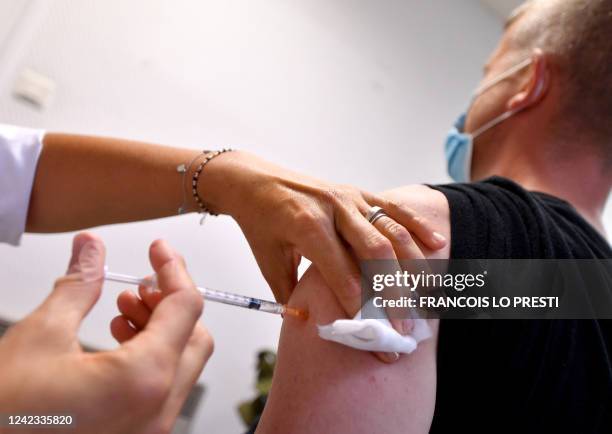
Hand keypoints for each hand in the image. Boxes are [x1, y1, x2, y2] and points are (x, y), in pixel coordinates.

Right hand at [0, 233, 211, 433]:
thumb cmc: (1, 414)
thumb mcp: (41, 335)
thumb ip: (78, 284)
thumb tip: (91, 248)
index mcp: (142, 381)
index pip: (186, 308)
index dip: (173, 270)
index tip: (159, 251)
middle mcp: (156, 413)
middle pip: (195, 339)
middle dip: (171, 303)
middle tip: (141, 283)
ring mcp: (148, 433)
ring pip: (180, 366)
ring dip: (160, 330)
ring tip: (123, 310)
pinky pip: (161, 391)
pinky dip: (150, 359)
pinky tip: (117, 342)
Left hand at [199, 152, 445, 341]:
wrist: (254, 180)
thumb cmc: (260, 223)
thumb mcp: (268, 260)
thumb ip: (289, 293)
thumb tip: (310, 322)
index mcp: (307, 226)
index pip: (342, 272)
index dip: (361, 303)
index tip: (376, 332)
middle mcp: (333, 208)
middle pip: (375, 253)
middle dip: (394, 294)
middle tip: (406, 327)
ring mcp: (350, 197)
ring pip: (391, 231)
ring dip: (413, 266)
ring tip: (427, 296)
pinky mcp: (358, 191)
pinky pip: (393, 208)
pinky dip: (417, 225)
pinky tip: (438, 244)